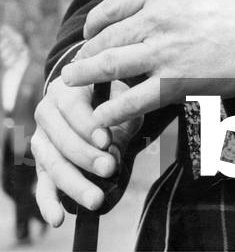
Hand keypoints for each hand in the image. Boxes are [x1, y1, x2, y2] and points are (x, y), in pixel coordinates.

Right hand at [31, 75, 141, 225]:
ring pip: (53, 165)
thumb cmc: (111, 98)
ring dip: (75, 183)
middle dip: (86, 157)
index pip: (72, 107)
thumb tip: (112, 151)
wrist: (95, 101)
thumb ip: (118, 119)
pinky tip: (57, 218)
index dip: (88, 125)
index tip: (107, 140)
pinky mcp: (41, 165)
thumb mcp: (120, 100)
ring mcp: (41, 140)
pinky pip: (42, 186)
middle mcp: (46, 113)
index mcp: (66, 89)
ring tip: (96, 199)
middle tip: (110, 169)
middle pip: (62, 140)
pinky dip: (48, 203)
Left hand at [61, 0, 234, 128]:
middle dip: (85, 54)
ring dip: (85, 76)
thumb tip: (144, 2)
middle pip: (106, 38)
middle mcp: (155, 18)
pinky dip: (112, 109)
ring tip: (71, 84)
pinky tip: (101, 115)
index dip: (95, 24)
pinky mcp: (174, 82)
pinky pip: (133, 99)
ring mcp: (163, 51)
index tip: (91, 34)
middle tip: (75, 64)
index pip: (112, 8)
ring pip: (110, 65)